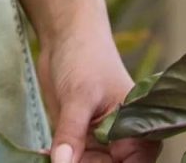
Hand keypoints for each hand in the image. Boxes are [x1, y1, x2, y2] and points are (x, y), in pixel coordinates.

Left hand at [36, 19, 162, 162]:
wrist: (65, 36)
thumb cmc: (84, 57)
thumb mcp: (78, 96)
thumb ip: (72, 133)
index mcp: (141, 134)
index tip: (82, 161)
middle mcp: (125, 145)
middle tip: (62, 157)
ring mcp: (102, 145)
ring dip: (68, 162)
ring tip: (52, 150)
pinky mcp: (82, 141)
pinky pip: (71, 161)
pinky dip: (59, 158)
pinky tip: (44, 152)